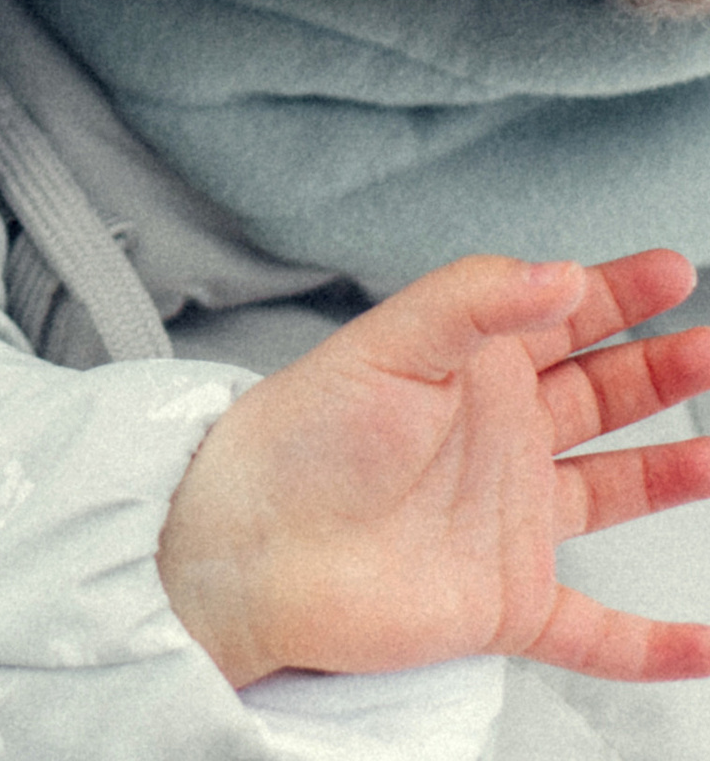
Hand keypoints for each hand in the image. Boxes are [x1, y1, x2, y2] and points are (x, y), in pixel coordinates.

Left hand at [160, 247, 709, 687]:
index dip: (615, 292)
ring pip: (613, 494)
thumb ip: (472, 302)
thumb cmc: (298, 439)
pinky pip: (600, 633)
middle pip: (599, 396)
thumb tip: (561, 274)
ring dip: (674, 475)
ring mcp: (505, 521)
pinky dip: (656, 645)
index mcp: (464, 371)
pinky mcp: (505, 602)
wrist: (252, 547)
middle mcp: (493, 440)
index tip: (676, 271)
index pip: (555, 319)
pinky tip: (706, 643)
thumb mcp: (385, 345)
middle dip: (663, 370)